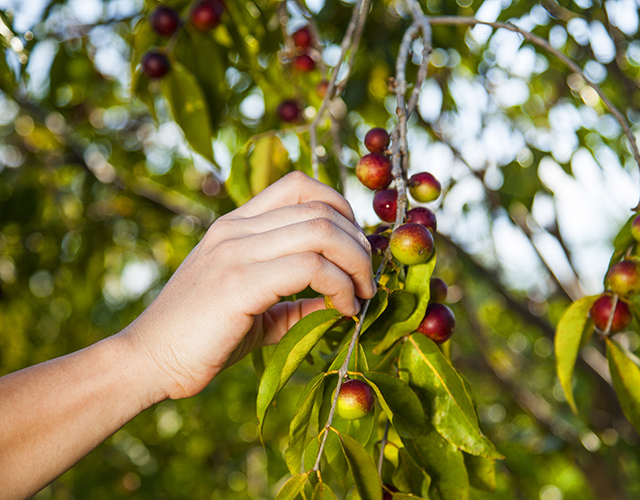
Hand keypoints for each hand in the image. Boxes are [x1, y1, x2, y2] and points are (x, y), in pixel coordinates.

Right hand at [123, 172, 376, 399]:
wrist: (147, 361)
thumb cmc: (202, 338)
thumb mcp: (255, 309)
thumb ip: (294, 299)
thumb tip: (338, 301)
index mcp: (237, 224)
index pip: (299, 185)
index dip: (340, 207)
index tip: (354, 248)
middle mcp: (236, 228)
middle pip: (321, 207)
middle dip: (359, 243)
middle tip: (366, 281)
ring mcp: (236, 251)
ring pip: (321, 230)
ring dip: (356, 263)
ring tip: (359, 296)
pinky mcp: (239, 283)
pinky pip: (310, 266)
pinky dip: (339, 286)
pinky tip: (342, 311)